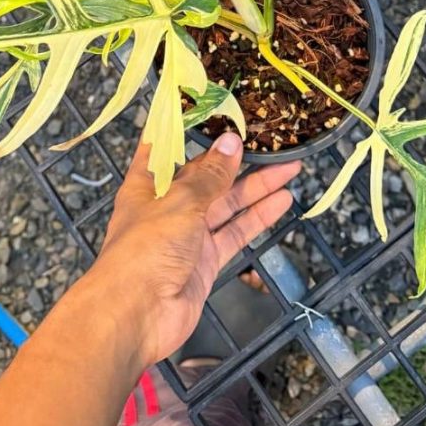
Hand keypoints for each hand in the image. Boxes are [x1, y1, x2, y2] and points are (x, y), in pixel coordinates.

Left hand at [87, 133, 300, 366]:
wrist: (136, 315)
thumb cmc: (146, 248)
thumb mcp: (180, 202)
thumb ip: (210, 176)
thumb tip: (232, 142)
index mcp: (148, 184)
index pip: (164, 149)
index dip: (184, 130)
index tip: (208, 111)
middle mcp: (167, 206)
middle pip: (207, 178)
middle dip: (237, 162)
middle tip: (273, 145)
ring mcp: (188, 235)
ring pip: (226, 205)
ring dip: (256, 189)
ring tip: (289, 170)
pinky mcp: (205, 261)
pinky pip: (235, 233)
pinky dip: (257, 218)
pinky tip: (280, 202)